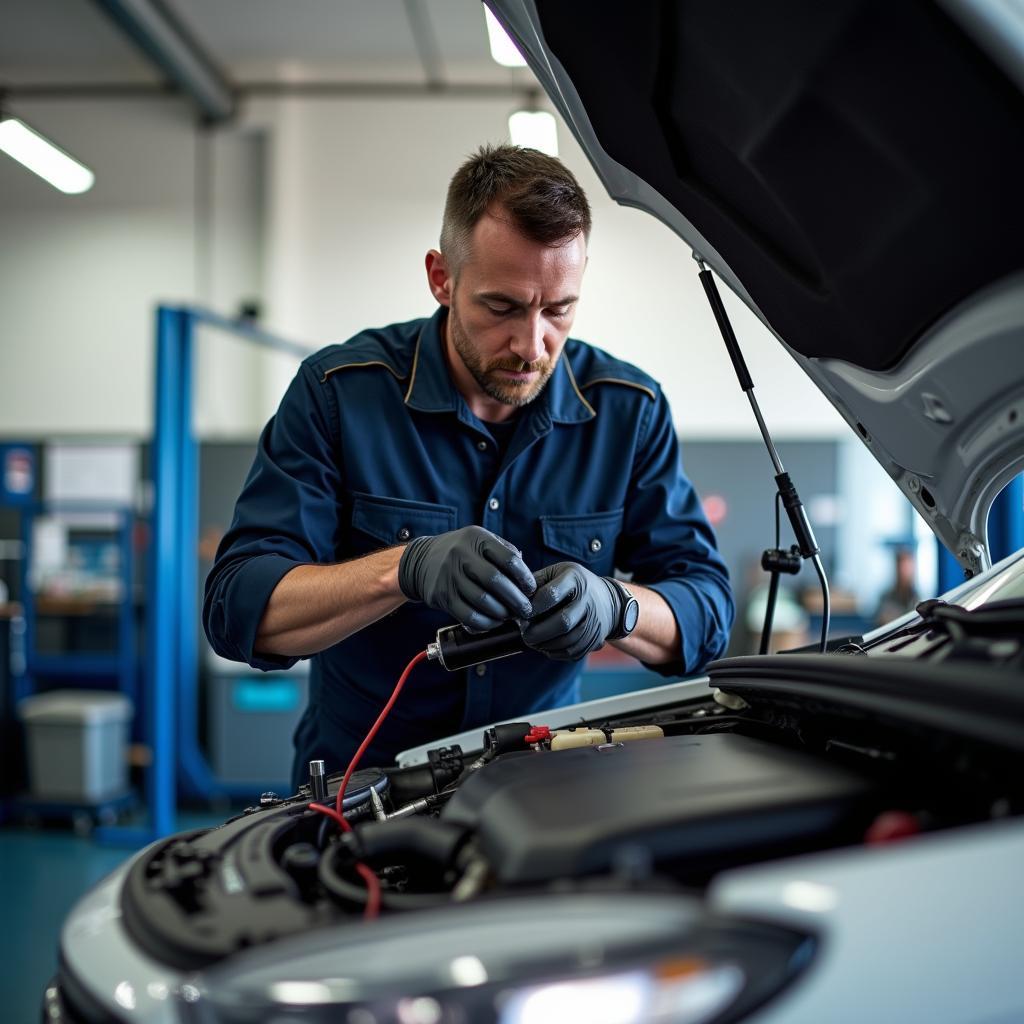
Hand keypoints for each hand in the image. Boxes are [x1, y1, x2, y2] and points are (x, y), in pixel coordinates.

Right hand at [398, 526, 536, 631]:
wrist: (423, 560)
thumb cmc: (462, 552)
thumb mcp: (481, 540)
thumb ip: (505, 552)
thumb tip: (527, 578)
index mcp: (477, 538)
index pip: (508, 559)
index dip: (525, 577)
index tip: (531, 589)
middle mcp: (461, 554)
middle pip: (495, 581)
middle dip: (516, 599)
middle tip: (526, 609)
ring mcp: (449, 575)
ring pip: (482, 601)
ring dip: (501, 613)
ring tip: (510, 616)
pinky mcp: (441, 595)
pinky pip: (467, 615)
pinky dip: (485, 623)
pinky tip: (493, 622)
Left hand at [520, 561, 621, 660]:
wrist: (608, 600)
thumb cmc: (574, 585)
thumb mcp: (557, 572)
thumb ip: (537, 581)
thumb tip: (514, 597)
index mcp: (575, 579)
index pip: (551, 594)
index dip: (533, 607)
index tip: (521, 614)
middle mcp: (588, 600)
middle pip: (563, 622)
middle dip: (538, 631)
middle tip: (524, 633)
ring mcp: (594, 621)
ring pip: (568, 640)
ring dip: (545, 644)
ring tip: (532, 641)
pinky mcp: (595, 638)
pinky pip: (573, 651)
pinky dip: (556, 652)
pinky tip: (545, 647)